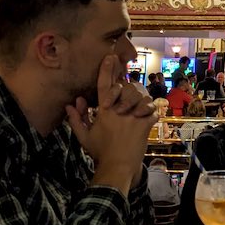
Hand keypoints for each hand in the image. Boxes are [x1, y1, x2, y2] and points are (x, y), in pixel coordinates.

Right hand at [66, 56, 157, 193]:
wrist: (117, 168)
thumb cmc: (100, 152)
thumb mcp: (84, 136)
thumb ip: (77, 119)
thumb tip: (71, 103)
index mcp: (103, 112)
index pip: (104, 86)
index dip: (106, 70)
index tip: (110, 56)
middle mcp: (119, 111)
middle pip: (126, 87)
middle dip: (128, 88)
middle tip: (128, 93)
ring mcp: (133, 117)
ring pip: (142, 96)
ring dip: (141, 99)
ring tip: (138, 106)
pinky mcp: (145, 124)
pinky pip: (153, 110)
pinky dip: (152, 111)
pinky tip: (147, 117)